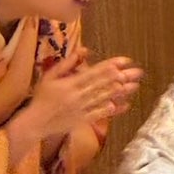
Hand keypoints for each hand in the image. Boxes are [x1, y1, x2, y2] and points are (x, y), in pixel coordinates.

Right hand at [8, 53, 142, 162]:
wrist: (35, 122)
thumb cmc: (42, 97)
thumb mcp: (50, 76)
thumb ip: (67, 63)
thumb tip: (85, 50)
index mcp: (70, 83)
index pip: (95, 72)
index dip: (111, 65)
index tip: (126, 60)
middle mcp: (78, 95)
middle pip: (103, 84)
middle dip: (122, 77)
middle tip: (138, 72)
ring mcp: (82, 109)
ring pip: (104, 98)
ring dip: (121, 92)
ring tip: (135, 85)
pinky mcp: (83, 120)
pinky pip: (100, 114)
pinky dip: (113, 110)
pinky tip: (125, 105)